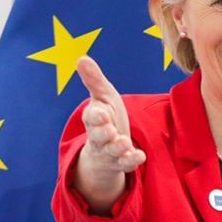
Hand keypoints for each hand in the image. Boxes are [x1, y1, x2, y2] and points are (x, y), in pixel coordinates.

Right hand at [73, 56, 144, 211]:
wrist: (106, 148)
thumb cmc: (106, 117)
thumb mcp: (102, 97)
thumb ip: (94, 80)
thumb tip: (81, 58)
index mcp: (94, 118)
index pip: (91, 117)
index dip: (96, 116)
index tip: (102, 113)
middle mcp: (99, 136)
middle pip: (98, 136)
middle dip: (103, 133)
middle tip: (109, 130)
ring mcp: (110, 151)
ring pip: (111, 150)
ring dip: (117, 147)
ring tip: (124, 142)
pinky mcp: (121, 162)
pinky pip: (125, 163)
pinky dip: (131, 160)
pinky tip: (140, 156)